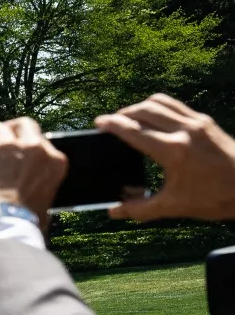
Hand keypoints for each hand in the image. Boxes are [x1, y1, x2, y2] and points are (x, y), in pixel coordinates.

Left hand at [0, 117, 65, 218]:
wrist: (4, 220)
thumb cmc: (25, 219)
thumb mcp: (47, 199)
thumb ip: (41, 184)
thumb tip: (34, 189)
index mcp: (54, 161)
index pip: (42, 140)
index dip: (29, 142)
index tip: (20, 145)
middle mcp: (33, 148)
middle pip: (24, 125)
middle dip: (14, 128)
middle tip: (4, 133)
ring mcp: (6, 146)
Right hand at [97, 93, 234, 221]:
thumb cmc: (215, 198)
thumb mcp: (174, 206)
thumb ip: (140, 209)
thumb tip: (113, 212)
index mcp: (173, 151)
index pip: (134, 130)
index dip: (112, 124)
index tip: (99, 122)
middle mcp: (184, 131)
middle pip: (145, 109)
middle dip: (124, 113)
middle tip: (112, 121)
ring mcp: (198, 123)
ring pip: (161, 102)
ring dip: (141, 106)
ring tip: (131, 117)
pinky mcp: (206, 122)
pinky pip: (176, 106)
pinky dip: (160, 108)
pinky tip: (155, 120)